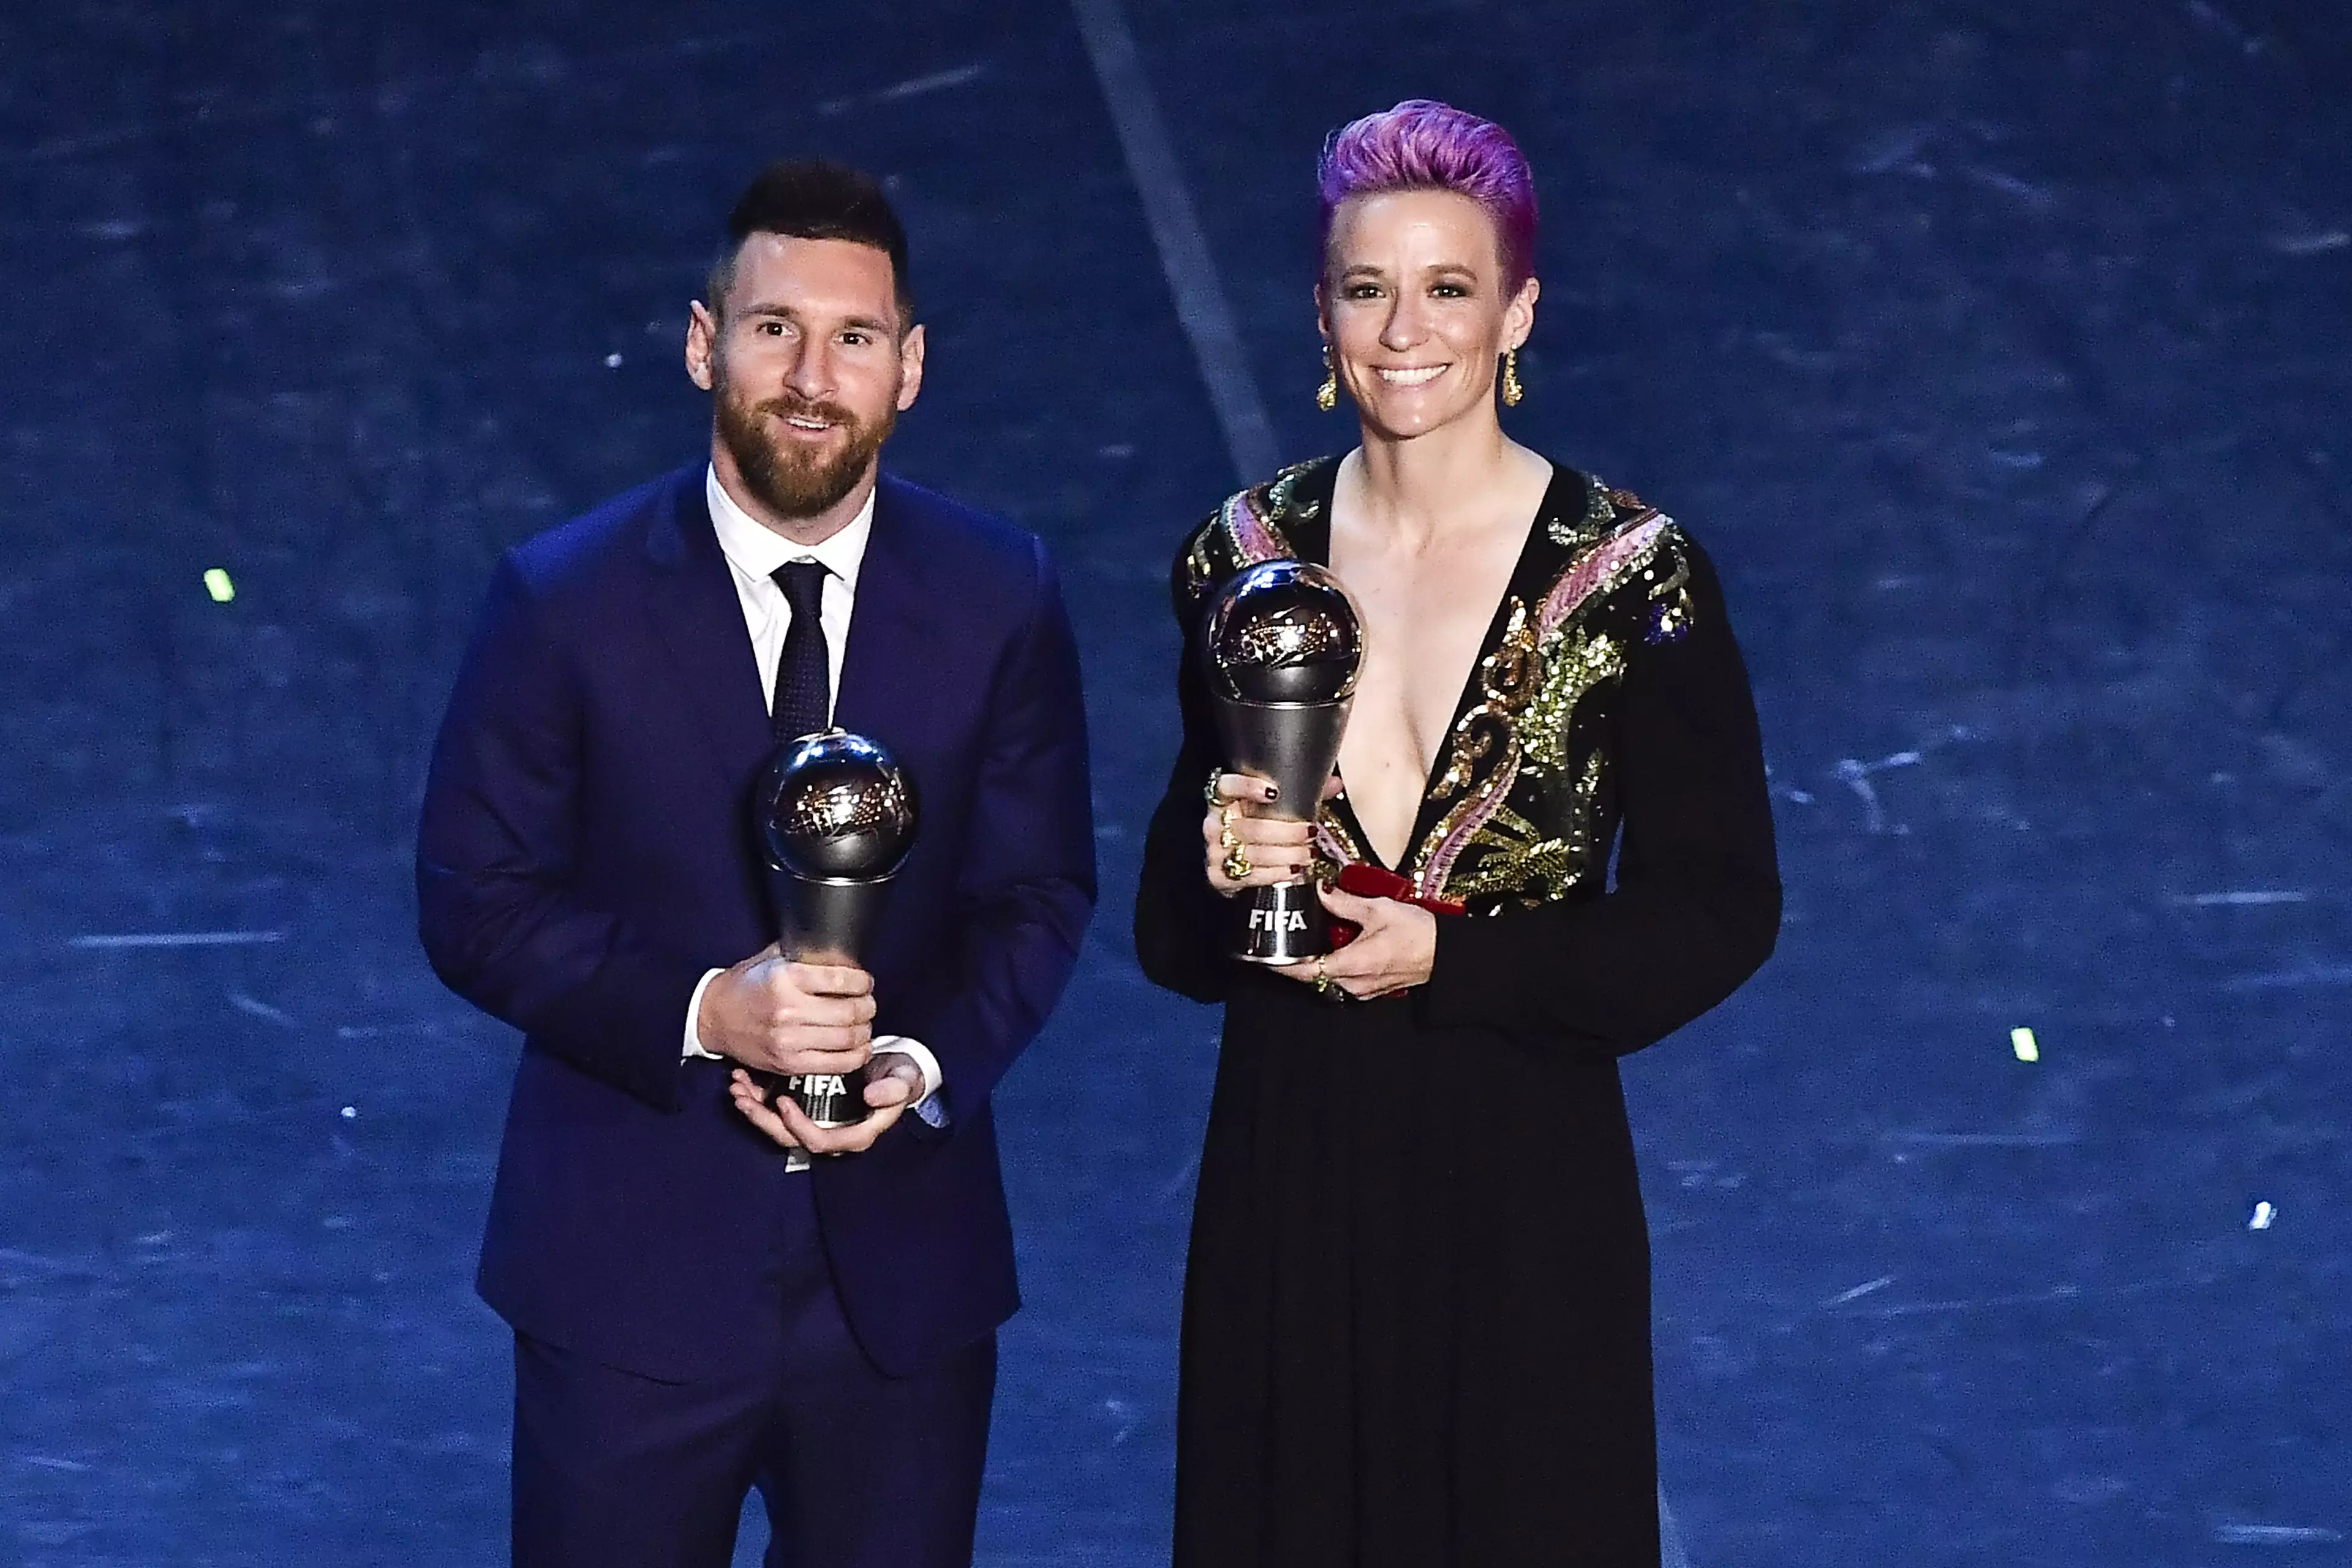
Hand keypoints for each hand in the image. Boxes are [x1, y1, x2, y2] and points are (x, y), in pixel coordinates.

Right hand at [697, 944, 874, 1076]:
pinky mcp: (788, 1063)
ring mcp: (788, 1041)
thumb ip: (803, 954)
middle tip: (868, 1004)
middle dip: (868, 1007)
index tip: (865, 982)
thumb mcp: (771, 959)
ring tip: (864, 1024)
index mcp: (785, 979)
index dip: (863, 982)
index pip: (842, 981)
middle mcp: (788, 1010)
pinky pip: (835, 1064)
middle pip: (849, 1012)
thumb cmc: (745, 985)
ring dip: (864, 1032)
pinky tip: (858, 1048)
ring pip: (847, 1039)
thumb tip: (839, 951)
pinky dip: (855, 1057)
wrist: (714, 1017)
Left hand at [727, 1052, 925, 1154]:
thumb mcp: (904, 1080)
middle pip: (789, 1138)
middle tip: (742, 1095)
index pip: (819, 1141)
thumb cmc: (900, 1077)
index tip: (783, 1101)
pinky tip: (744, 1078)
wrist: (894, 1069)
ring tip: (737, 1086)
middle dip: (762, 1119)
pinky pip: (777, 1112)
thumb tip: (874, 1098)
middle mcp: (830, 1134)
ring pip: (777, 1127)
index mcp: (854, 1134)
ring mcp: (815, 1123)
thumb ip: (895, 1089)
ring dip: (753, 1108)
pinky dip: (758, 1097)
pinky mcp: (806, 1109)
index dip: (797, 1126)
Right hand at [1202, 772, 1341, 895]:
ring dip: (1286, 855)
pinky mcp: (1218, 876)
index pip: (1227, 786)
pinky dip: (1275, 874)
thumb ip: (1305, 794)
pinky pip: (1249, 876)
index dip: (1247, 787)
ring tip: (1309, 854)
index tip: (1274, 792)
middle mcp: (1216, 823)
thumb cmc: (1258, 826)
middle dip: (1286, 832)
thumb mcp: (1278, 807)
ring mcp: (1215, 850)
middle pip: (1251, 827)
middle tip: (1310, 833)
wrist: (1235, 860)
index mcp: (1226, 799)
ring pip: (1253, 853)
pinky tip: (1293, 870)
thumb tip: (1335, 784)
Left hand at [1275, 883, 1435, 1000]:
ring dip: (1316, 962)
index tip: (1265, 957)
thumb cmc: (1418, 932)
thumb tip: (1321, 892)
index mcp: (1352, 964)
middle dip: (1297, 960)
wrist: (1447, 953)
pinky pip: (1344, 979)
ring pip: (1328, 978)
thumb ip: (1344, 902)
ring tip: (1306, 939)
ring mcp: (1364, 989)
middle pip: (1313, 976)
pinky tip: (1335, 946)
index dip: (1282, 966)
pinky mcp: (1373, 988)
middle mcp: (1354, 983)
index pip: (1305, 971)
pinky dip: (1334, 965)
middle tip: (1284, 938)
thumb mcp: (1378, 909)